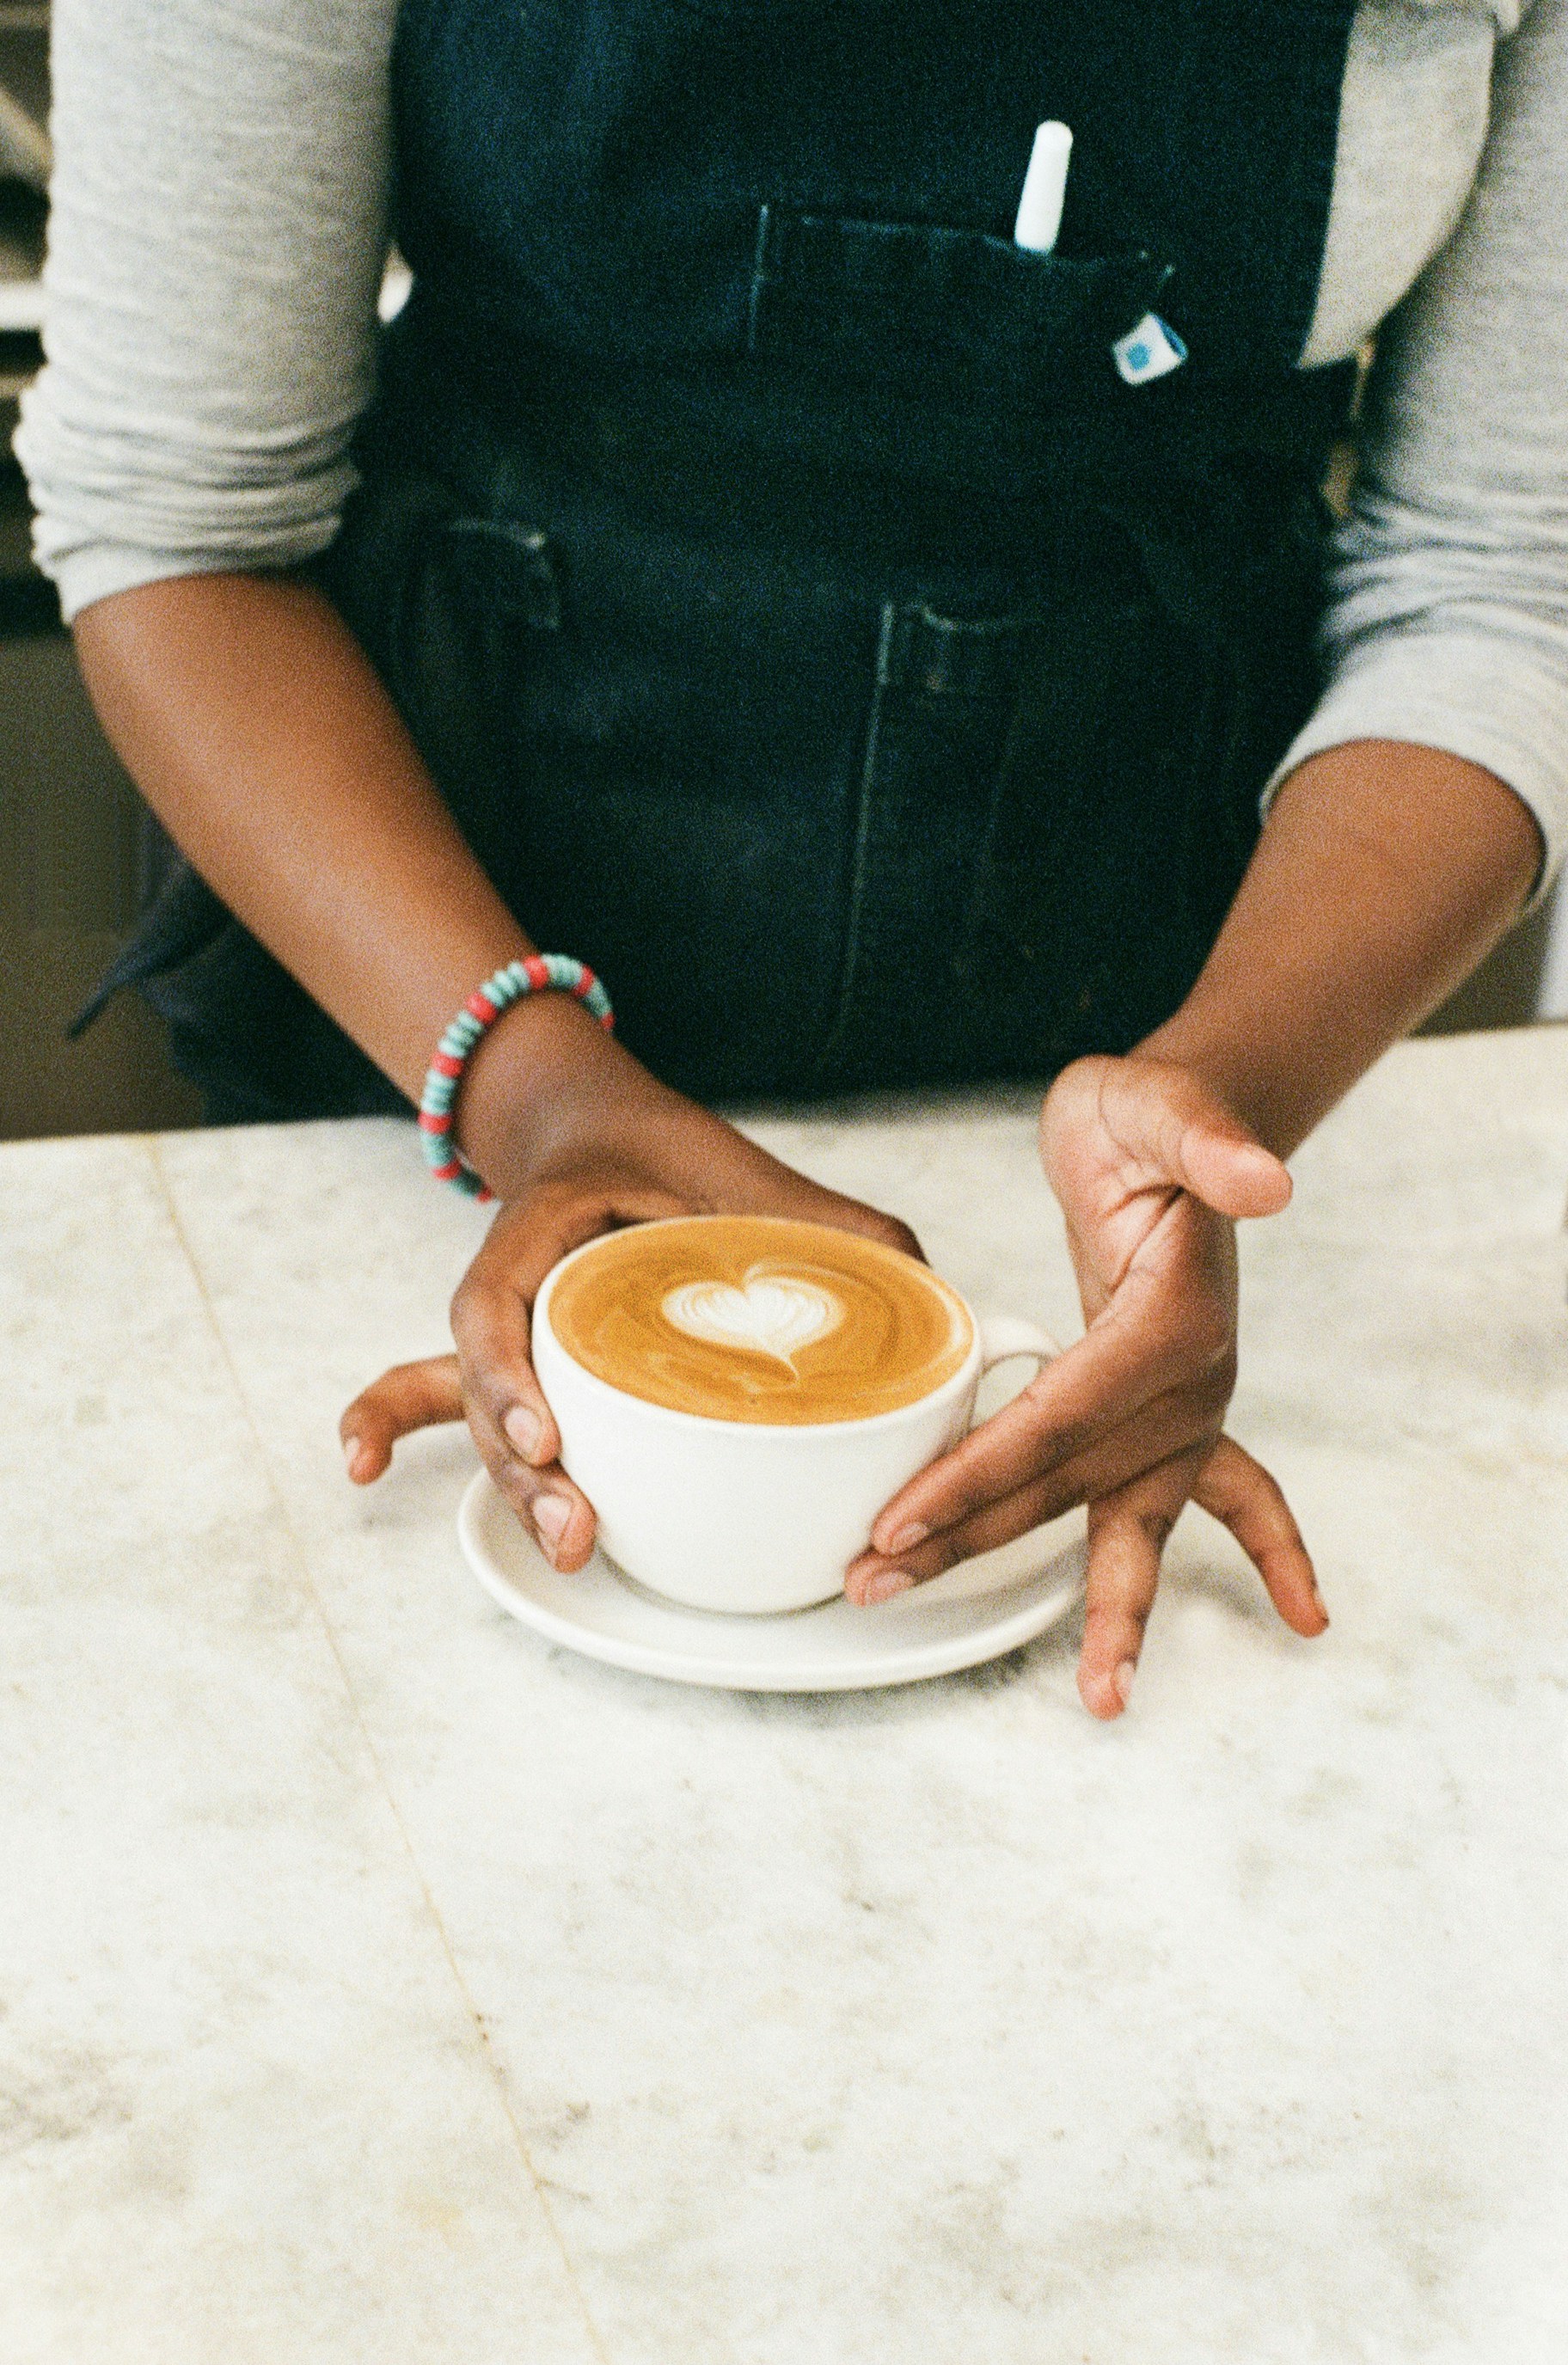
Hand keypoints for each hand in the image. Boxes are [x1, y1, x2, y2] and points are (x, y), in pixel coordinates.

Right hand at [340, 1007, 920, 1566]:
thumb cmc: (686, 1159)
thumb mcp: (773, 1185)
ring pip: (481, 1415)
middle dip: (523, 1469)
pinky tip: (361, 1472)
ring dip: (508, 1486)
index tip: (547, 1438)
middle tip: (576, 1529)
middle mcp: (520, 1282)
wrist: (613, 1126)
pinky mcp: (524, 1368)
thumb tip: (941, 1306)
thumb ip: (852, 1237)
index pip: (503, 1301)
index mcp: (555, 1224)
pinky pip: (437, 1396)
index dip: (511, 1378)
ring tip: (563, 1545)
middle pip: (488, 1384)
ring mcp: (513, 1330)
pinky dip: (389, 1425)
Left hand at [844, 1055, 1326, 1718]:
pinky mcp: (1169, 1414)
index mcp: (1176, 1325)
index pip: (1060, 1420)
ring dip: (1057, 1585)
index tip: (899, 1521)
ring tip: (1017, 1659)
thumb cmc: (1151, 1117)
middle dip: (967, 1540)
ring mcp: (1190, 1409)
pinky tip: (1298, 1614)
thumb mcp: (1159, 1106)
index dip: (981, 1476)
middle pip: (1068, 1485)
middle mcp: (1195, 1383)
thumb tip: (1263, 1182)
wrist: (1182, 1127)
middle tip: (869, 1582)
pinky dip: (1258, 1558)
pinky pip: (1224, 1507)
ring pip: (1118, 1518)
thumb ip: (1205, 1137)